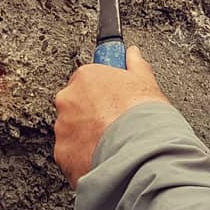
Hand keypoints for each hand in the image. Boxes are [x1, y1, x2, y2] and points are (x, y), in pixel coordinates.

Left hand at [53, 46, 169, 186]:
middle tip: (114, 122)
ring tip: (112, 142)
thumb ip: (136, 64)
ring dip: (87, 135)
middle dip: (91, 113)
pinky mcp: (63, 154)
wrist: (140, 151)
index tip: (111, 98)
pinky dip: (84, 156)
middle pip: (76, 105)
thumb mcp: (146, 82)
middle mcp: (68, 100)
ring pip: (72, 130)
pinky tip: (104, 156)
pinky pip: (71, 153)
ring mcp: (63, 128)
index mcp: (86, 77)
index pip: (87, 79)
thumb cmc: (143, 115)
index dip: (102, 91)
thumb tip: (133, 54)